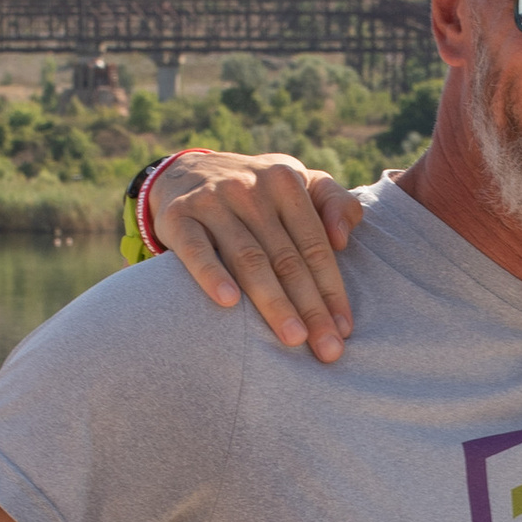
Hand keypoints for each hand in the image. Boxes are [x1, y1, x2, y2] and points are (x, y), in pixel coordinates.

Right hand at [148, 149, 362, 359]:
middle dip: (310, 307)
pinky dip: (212, 275)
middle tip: (327, 350)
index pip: (314, 244)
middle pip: (286, 258)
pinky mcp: (177, 216)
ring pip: (248, 259)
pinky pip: (196, 250)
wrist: (186, 171)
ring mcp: (212, 201)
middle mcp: (249, 188)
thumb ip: (333, 201)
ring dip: (273, 302)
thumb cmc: (257, 190)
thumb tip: (343, 238)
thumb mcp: (298, 181)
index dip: (332, 289)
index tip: (343, 330)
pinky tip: (228, 303)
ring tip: (293, 338)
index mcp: (285, 181)